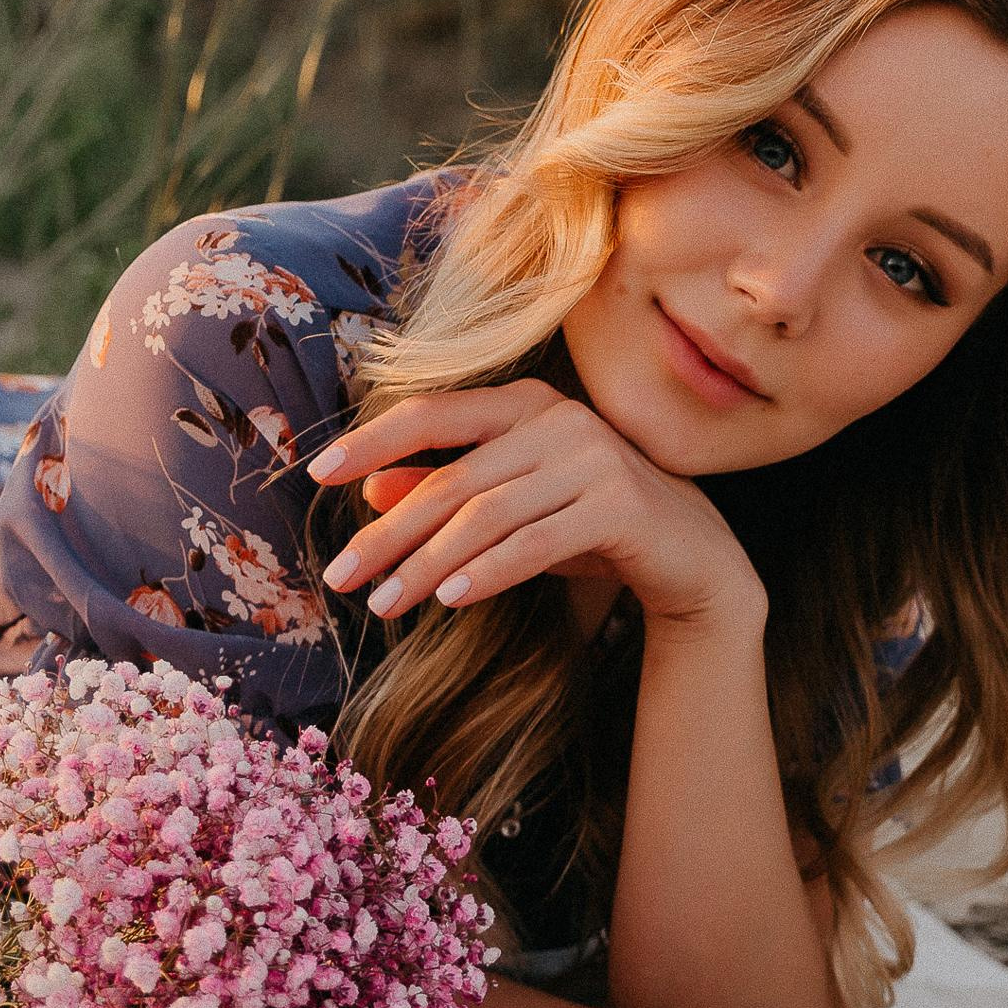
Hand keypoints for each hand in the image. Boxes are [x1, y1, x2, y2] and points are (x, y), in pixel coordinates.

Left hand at [311, 382, 763, 632]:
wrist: (691, 556)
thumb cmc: (590, 524)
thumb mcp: (512, 508)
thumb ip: (449, 492)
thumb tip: (374, 492)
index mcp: (527, 403)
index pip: (434, 413)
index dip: (373, 440)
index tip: (317, 473)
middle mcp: (558, 420)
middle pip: (452, 478)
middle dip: (389, 531)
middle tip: (340, 575)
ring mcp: (593, 458)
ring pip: (486, 515)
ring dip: (427, 564)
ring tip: (384, 605)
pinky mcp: (619, 505)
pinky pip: (535, 542)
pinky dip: (487, 572)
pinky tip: (449, 600)